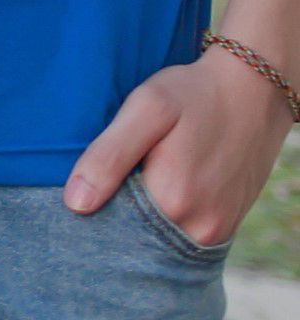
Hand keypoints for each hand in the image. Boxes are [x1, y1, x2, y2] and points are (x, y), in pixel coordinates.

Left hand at [66, 48, 294, 245]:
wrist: (252, 91)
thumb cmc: (194, 93)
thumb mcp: (146, 109)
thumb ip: (109, 155)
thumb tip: (76, 203)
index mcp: (174, 200)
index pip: (111, 225)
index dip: (91, 204)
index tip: (82, 178)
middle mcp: (200, 226)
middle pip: (136, 235)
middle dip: (114, 210)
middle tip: (108, 170)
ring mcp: (217, 230)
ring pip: (158, 236)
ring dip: (139, 214)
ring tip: (135, 172)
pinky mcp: (226, 225)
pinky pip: (181, 232)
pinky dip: (162, 216)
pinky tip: (155, 183)